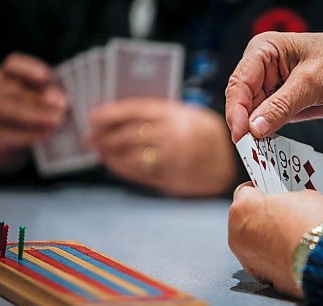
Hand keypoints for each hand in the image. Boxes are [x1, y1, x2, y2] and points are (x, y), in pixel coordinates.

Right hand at [0, 52, 66, 172]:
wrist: (4, 148)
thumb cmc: (27, 121)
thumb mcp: (36, 105)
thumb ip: (47, 98)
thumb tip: (68, 100)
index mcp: (6, 78)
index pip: (13, 66)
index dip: (29, 68)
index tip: (47, 76)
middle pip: (12, 88)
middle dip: (39, 96)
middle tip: (63, 103)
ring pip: (8, 108)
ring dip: (35, 114)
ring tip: (58, 120)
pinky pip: (4, 132)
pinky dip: (28, 134)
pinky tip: (46, 134)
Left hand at [85, 98, 235, 196]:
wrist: (232, 163)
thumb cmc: (207, 135)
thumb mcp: (189, 114)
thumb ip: (160, 115)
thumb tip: (121, 119)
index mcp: (177, 115)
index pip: (135, 111)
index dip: (110, 114)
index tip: (93, 117)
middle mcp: (172, 136)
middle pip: (128, 134)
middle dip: (104, 136)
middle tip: (90, 137)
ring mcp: (172, 159)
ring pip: (130, 155)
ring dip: (109, 153)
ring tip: (98, 150)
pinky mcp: (172, 178)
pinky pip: (139, 173)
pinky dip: (121, 168)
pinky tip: (112, 163)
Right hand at [225, 30, 322, 144]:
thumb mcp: (310, 82)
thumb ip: (280, 106)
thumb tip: (255, 129)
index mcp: (263, 51)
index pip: (239, 83)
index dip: (236, 111)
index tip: (241, 135)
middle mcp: (262, 69)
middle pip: (241, 102)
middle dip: (244, 124)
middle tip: (249, 148)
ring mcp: (271, 88)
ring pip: (251, 115)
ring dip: (255, 133)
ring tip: (259, 151)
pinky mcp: (280, 104)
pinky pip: (266, 122)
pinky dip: (266, 135)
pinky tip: (268, 146)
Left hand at [228, 182, 322, 297]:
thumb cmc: (312, 224)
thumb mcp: (305, 196)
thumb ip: (289, 199)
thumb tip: (292, 204)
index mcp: (243, 207)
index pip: (245, 191)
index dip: (261, 190)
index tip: (271, 191)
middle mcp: (237, 233)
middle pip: (246, 219)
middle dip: (262, 215)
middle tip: (283, 213)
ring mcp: (246, 258)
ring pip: (253, 242)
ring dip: (267, 238)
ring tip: (291, 235)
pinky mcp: (259, 276)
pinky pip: (264, 261)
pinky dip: (274, 257)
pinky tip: (292, 252)